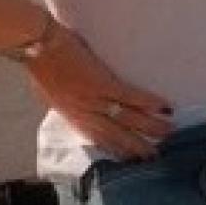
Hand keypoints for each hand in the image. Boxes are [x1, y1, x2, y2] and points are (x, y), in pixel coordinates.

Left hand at [27, 26, 172, 159]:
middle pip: (116, 135)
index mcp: (72, 116)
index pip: (98, 139)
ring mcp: (94, 99)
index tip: (132, 159)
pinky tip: (164, 107)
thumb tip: (76, 106)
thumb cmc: (39, 64)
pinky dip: (148, 103)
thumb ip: (66, 103)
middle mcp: (85, 113)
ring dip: (150, 127)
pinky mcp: (102, 82)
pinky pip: (130, 97)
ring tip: (169, 132)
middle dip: (137, 146)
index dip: (116, 150)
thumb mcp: (48, 94)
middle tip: (156, 156)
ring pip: (128, 119)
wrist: (36, 45)